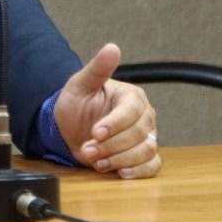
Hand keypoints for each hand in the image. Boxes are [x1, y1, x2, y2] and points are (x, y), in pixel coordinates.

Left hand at [52, 43, 160, 178]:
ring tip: (96, 162)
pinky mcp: (143, 156)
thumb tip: (112, 48)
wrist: (69, 129)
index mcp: (132, 97)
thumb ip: (97, 69)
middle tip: (88, 150)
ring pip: (146, 151)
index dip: (115, 123)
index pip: (132, 110)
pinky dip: (138, 172)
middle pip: (139, 133)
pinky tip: (120, 173)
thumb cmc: (77, 105)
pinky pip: (152, 166)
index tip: (95, 132)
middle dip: (111, 145)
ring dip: (119, 160)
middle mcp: (143, 116)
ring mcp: (145, 137)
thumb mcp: (80, 85)